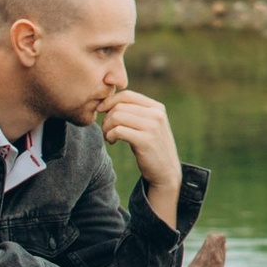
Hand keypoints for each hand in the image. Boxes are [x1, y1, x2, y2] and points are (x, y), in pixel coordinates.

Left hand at [99, 86, 182, 224]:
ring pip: (116, 117)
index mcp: (157, 107)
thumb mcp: (147, 125)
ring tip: (108, 137)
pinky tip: (111, 142)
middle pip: (119, 106)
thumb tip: (108, 101)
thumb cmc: (151, 147)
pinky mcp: (146, 140)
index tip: (101, 111)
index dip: (109, 101)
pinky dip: (109, 135)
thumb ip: (135, 112)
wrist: (165, 171)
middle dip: (106, 118)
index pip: (127, 95)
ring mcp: (152, 127)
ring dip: (106, 127)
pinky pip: (118, 130)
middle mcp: (156, 114)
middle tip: (106, 131)